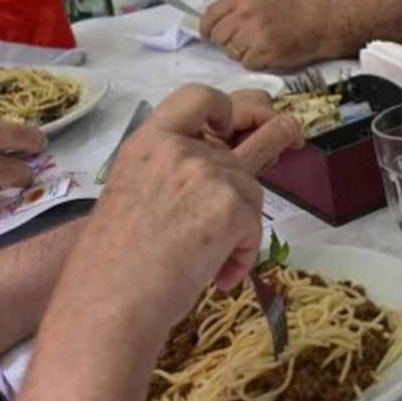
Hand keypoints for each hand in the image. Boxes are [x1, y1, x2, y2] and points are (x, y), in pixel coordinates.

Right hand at [78, 85, 302, 316]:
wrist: (109, 304)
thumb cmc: (113, 267)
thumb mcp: (134, 197)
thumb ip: (172, 175)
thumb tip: (222, 175)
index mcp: (146, 143)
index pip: (198, 96)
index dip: (224, 105)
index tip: (230, 126)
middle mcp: (177, 148)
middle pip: (241, 145)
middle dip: (263, 154)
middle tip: (292, 142)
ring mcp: (205, 172)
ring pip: (251, 189)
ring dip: (240, 226)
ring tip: (211, 263)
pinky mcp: (229, 204)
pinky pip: (255, 224)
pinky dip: (243, 254)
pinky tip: (219, 276)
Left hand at [200, 0, 332, 69]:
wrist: (321, 24)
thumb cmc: (294, 11)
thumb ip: (238, 8)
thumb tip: (215, 25)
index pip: (210, 14)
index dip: (206, 28)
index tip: (208, 35)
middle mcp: (246, 14)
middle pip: (218, 36)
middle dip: (227, 43)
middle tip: (244, 43)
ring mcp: (254, 34)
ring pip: (231, 52)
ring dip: (242, 54)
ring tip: (261, 46)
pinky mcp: (263, 52)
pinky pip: (247, 64)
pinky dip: (256, 63)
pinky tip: (270, 54)